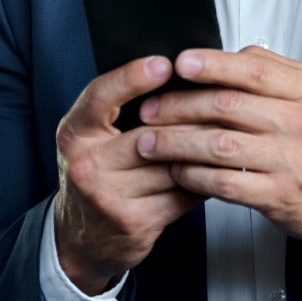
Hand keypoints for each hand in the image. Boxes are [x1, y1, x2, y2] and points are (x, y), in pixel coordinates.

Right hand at [53, 55, 205, 294]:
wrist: (84, 237)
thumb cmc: (96, 175)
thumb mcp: (91, 136)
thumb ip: (118, 109)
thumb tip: (173, 77)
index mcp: (74, 134)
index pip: (100, 97)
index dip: (132, 78)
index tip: (163, 64)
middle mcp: (86, 165)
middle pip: (148, 134)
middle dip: (189, 118)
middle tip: (222, 100)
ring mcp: (108, 196)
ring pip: (171, 164)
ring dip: (203, 150)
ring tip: (227, 132)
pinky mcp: (134, 221)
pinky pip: (181, 193)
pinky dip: (202, 179)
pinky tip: (216, 168)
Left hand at [135, 47, 301, 254]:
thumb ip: (269, 73)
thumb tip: (219, 56)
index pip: (253, 70)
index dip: (212, 65)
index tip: (179, 63)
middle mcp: (300, 123)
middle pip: (228, 106)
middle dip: (180, 106)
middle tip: (149, 108)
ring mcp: (290, 161)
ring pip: (220, 145)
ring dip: (177, 143)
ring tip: (149, 142)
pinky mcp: (277, 195)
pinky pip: (224, 182)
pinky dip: (193, 175)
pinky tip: (176, 170)